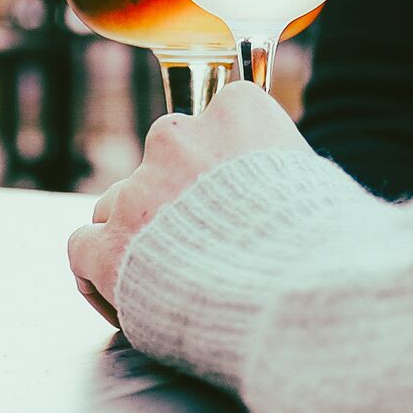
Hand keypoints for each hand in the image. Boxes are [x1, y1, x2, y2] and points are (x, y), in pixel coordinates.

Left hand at [69, 83, 310, 325]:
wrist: (303, 299)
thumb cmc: (329, 250)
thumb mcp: (322, 183)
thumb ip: (285, 171)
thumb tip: (287, 188)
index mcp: (237, 112)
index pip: (215, 118)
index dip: (222, 165)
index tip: (236, 197)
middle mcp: (178, 140)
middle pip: (162, 159)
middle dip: (176, 198)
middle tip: (204, 244)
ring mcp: (138, 193)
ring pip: (116, 203)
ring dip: (136, 235)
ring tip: (167, 280)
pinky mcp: (109, 247)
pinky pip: (83, 248)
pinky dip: (100, 274)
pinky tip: (126, 300)